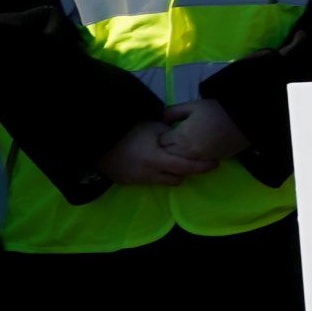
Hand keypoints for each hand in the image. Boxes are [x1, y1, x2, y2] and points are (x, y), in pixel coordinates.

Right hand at [96, 119, 214, 186]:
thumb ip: (171, 136)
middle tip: (194, 161)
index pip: (186, 167)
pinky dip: (155, 174)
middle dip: (187, 171)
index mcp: (156, 159)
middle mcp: (147, 174)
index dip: (203, 166)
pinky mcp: (127, 183)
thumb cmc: (127, 130)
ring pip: (163, 182)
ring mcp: (136, 181)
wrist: (96, 139)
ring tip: (171, 161)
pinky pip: (148, 181)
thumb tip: (185, 139)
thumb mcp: (153, 127)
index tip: (215, 163)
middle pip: (178, 179)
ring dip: (171, 174)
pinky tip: (153, 163)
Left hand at [159, 99, 249, 165]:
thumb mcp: (194, 105)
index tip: (163, 132)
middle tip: (167, 142)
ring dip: (175, 158)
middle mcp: (187, 151)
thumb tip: (162, 119)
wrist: (242, 120)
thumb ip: (174, 111)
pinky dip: (188, 163)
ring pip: (178, 165)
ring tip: (177, 150)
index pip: (161, 142)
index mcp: (181, 136)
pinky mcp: (208, 163)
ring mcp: (198, 159)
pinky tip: (189, 156)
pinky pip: (192, 167)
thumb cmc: (217, 110)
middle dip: (165, 150)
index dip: (160, 137)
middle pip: (167, 156)